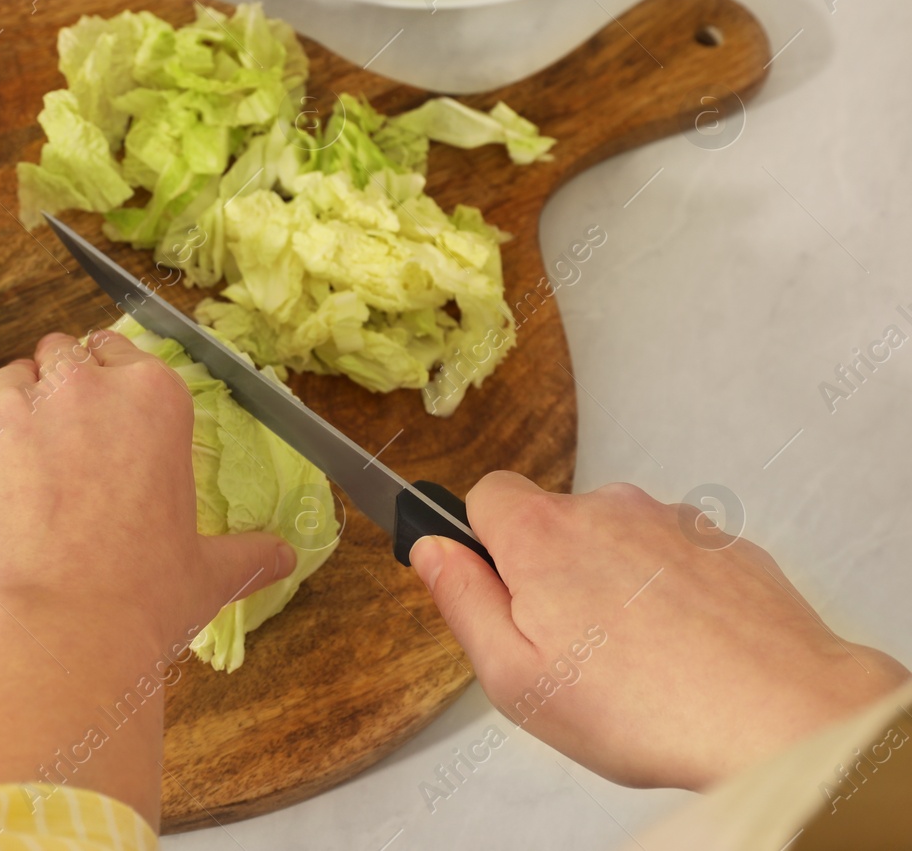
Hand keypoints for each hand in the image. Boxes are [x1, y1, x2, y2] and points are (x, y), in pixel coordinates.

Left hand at [0, 330, 294, 825]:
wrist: (56, 634)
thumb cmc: (144, 600)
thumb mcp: (207, 574)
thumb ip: (246, 554)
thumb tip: (283, 558)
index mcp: (151, 399)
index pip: (119, 351)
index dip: (108, 379)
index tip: (105, 412)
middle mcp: (81, 389)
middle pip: (61, 356)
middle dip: (60, 390)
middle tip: (65, 447)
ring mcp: (11, 412)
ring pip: (7, 384)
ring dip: (15, 415)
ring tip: (22, 473)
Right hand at [410, 472, 908, 790]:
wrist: (779, 714)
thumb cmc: (643, 708)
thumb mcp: (513, 677)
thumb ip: (461, 600)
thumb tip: (430, 549)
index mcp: (541, 533)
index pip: (486, 494)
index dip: (485, 543)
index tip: (501, 591)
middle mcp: (606, 507)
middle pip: (554, 521)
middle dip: (553, 573)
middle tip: (571, 650)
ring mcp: (672, 520)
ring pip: (617, 540)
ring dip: (615, 583)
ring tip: (638, 661)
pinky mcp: (725, 544)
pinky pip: (674, 559)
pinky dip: (671, 594)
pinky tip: (685, 652)